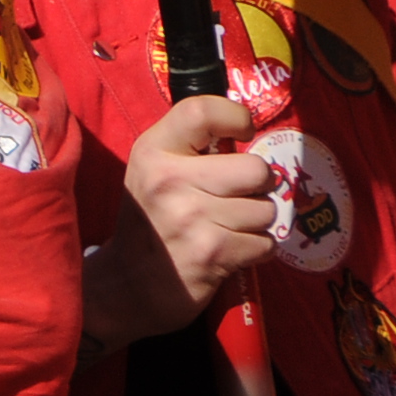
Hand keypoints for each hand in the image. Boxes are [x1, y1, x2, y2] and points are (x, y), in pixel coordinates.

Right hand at [84, 96, 277, 352]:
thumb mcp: (154, 171)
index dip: (235, 117)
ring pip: (266, 210)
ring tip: (226, 227)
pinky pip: (266, 243)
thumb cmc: (152, 220)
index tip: (241, 134)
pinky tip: (228, 250)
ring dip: (255, 222)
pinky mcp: (212, 253)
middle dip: (258, 186)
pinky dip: (255, 250)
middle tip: (236, 196)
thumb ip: (190, 147)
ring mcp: (190, 218)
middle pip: (256, 169)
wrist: (128, 283)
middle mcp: (168, 179)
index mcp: (152, 151)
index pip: (201, 111)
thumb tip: (246, 126)